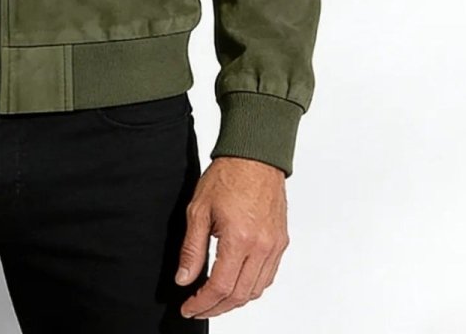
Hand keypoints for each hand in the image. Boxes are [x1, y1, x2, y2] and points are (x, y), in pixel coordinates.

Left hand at [173, 155, 289, 319]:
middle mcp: (261, 247)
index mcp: (239, 238)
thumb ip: (192, 249)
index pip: (220, 286)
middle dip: (216, 307)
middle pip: (239, 295)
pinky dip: (251, 287)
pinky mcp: (281, 242)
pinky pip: (267, 277)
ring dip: (234, 301)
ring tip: (214, 300)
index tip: (189, 307)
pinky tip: (236, 284)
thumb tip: (184, 278)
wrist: (255, 156)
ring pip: (255, 290)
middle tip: (198, 308)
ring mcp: (274, 246)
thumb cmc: (227, 176)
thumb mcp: (198, 209)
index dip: (203, 302)